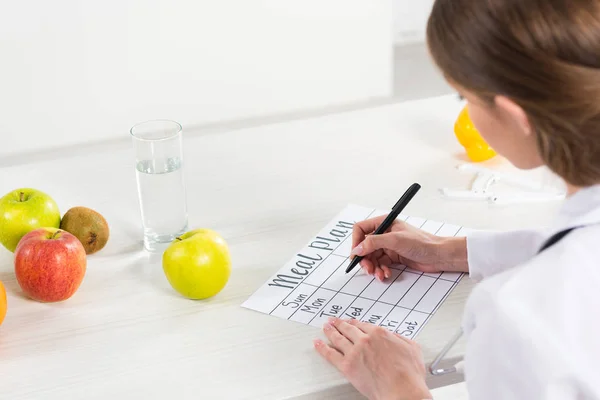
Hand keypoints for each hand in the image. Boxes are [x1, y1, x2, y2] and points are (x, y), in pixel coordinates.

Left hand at [314, 317, 431, 399]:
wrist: (402, 391)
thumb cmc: (408, 374)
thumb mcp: (411, 348)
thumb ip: (400, 338)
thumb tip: (395, 337)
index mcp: (379, 334)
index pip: (362, 325)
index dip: (355, 323)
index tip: (351, 323)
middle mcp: (365, 340)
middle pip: (348, 329)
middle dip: (340, 324)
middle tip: (334, 321)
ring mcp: (355, 352)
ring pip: (338, 338)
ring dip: (330, 331)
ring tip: (325, 328)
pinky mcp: (347, 366)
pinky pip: (330, 354)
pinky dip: (322, 348)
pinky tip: (318, 344)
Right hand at [350, 215, 467, 280]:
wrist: (439, 255)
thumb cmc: (422, 242)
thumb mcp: (395, 240)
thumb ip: (373, 243)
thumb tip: (357, 249)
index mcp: (384, 223)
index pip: (360, 229)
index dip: (356, 242)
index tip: (356, 255)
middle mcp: (384, 233)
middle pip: (365, 246)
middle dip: (365, 259)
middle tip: (368, 269)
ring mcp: (389, 246)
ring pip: (372, 257)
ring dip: (373, 267)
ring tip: (379, 274)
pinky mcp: (393, 257)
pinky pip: (380, 264)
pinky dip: (381, 270)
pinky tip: (386, 274)